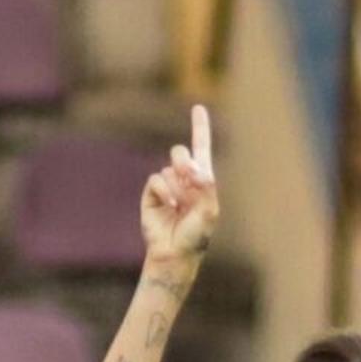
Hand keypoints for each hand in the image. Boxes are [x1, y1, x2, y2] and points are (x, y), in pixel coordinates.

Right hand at [140, 104, 216, 265]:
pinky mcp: (151, 194)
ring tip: (179, 207)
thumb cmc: (195, 235)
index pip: (201, 149)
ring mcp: (167, 186)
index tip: (198, 107)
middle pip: (181, 153)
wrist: (174, 253)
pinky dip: (164, 191)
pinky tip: (170, 207)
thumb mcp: (209, 210)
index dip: (200, 128)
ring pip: (169, 169)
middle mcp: (184, 180)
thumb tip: (192, 169)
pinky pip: (156, 180)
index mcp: (202, 181)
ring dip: (177, 186)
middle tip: (190, 177)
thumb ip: (206, 186)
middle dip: (184, 161)